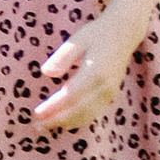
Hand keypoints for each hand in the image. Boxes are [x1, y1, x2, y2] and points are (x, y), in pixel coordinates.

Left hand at [32, 14, 142, 134]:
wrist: (123, 34)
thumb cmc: (95, 34)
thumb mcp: (77, 40)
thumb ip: (62, 57)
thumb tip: (45, 72)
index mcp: (94, 72)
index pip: (70, 95)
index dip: (54, 106)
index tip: (37, 113)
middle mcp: (104, 86)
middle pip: (78, 109)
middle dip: (57, 119)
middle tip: (36, 125)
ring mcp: (110, 92)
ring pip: (87, 115)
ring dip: (66, 122)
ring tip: (45, 126)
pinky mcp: (111, 94)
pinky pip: (94, 112)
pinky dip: (78, 119)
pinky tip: (63, 122)